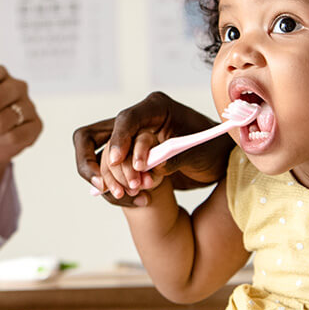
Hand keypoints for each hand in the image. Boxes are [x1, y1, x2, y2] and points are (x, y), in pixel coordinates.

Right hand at [72, 92, 232, 205]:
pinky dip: (117, 190)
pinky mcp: (126, 160)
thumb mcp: (200, 152)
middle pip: (91, 136)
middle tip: (105, 186)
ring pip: (97, 159)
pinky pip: (109, 175)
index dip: (117, 139)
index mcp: (155, 108)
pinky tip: (140, 200)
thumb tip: (153, 168)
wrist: (217, 162)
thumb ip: (176, 157)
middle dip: (91, 162)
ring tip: (133, 194)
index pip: (126, 119)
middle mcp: (136, 122)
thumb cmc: (212, 149)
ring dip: (109, 180)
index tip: (116, 162)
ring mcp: (128, 142)